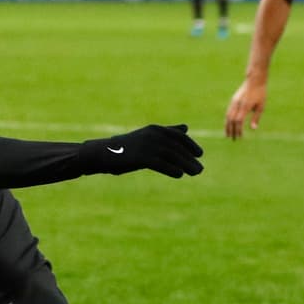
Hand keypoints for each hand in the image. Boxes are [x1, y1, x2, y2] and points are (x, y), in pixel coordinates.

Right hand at [82, 124, 202, 177]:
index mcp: (155, 129)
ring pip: (172, 156)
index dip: (190, 145)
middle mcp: (153, 135)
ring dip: (185, 165)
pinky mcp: (141, 157)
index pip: (178, 136)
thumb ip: (167, 132)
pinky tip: (179, 175)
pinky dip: (171, 169)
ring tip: (195, 173)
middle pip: (177, 147)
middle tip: (199, 169)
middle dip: (190, 158)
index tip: (199, 154)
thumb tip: (186, 127)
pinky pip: (161, 164)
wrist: (104, 153)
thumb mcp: (148, 137)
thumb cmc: (126, 147)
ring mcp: (147, 145)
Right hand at [225, 79, 266, 138]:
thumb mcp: (261, 106)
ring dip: (227, 126)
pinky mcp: (233, 100)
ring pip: (228, 116)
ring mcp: (234, 101)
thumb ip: (256, 117)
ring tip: (227, 134)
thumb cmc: (260, 93)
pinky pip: (228, 112)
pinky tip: (228, 125)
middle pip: (231, 120)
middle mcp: (238, 104)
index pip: (239, 121)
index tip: (240, 137)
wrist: (255, 80)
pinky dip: (227, 120)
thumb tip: (253, 129)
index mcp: (245, 106)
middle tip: (233, 139)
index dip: (238, 130)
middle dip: (231, 130)